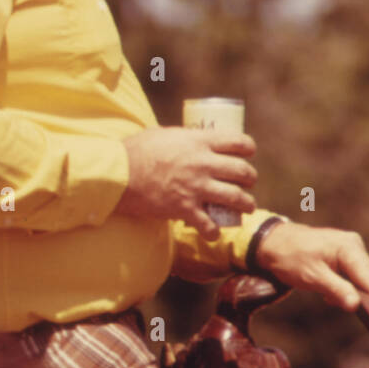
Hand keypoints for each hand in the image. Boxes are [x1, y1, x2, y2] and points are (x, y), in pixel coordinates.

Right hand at [116, 127, 257, 239]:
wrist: (118, 175)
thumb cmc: (135, 151)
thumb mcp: (163, 134)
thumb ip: (182, 137)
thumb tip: (189, 137)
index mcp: (199, 141)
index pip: (238, 142)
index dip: (248, 148)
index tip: (248, 153)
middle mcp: (203, 163)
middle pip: (242, 171)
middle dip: (250, 178)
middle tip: (248, 182)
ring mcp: (196, 187)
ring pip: (236, 198)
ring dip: (246, 204)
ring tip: (247, 208)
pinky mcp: (185, 209)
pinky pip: (210, 225)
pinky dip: (214, 231)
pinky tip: (213, 232)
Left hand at [254, 222, 368, 317]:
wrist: (274, 242)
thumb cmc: (291, 257)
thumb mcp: (312, 276)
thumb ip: (336, 290)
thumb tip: (356, 305)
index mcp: (348, 247)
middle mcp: (354, 244)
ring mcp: (350, 248)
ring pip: (361, 277)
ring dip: (354, 293)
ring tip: (339, 303)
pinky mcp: (344, 254)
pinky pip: (352, 274)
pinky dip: (346, 288)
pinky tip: (331, 296)